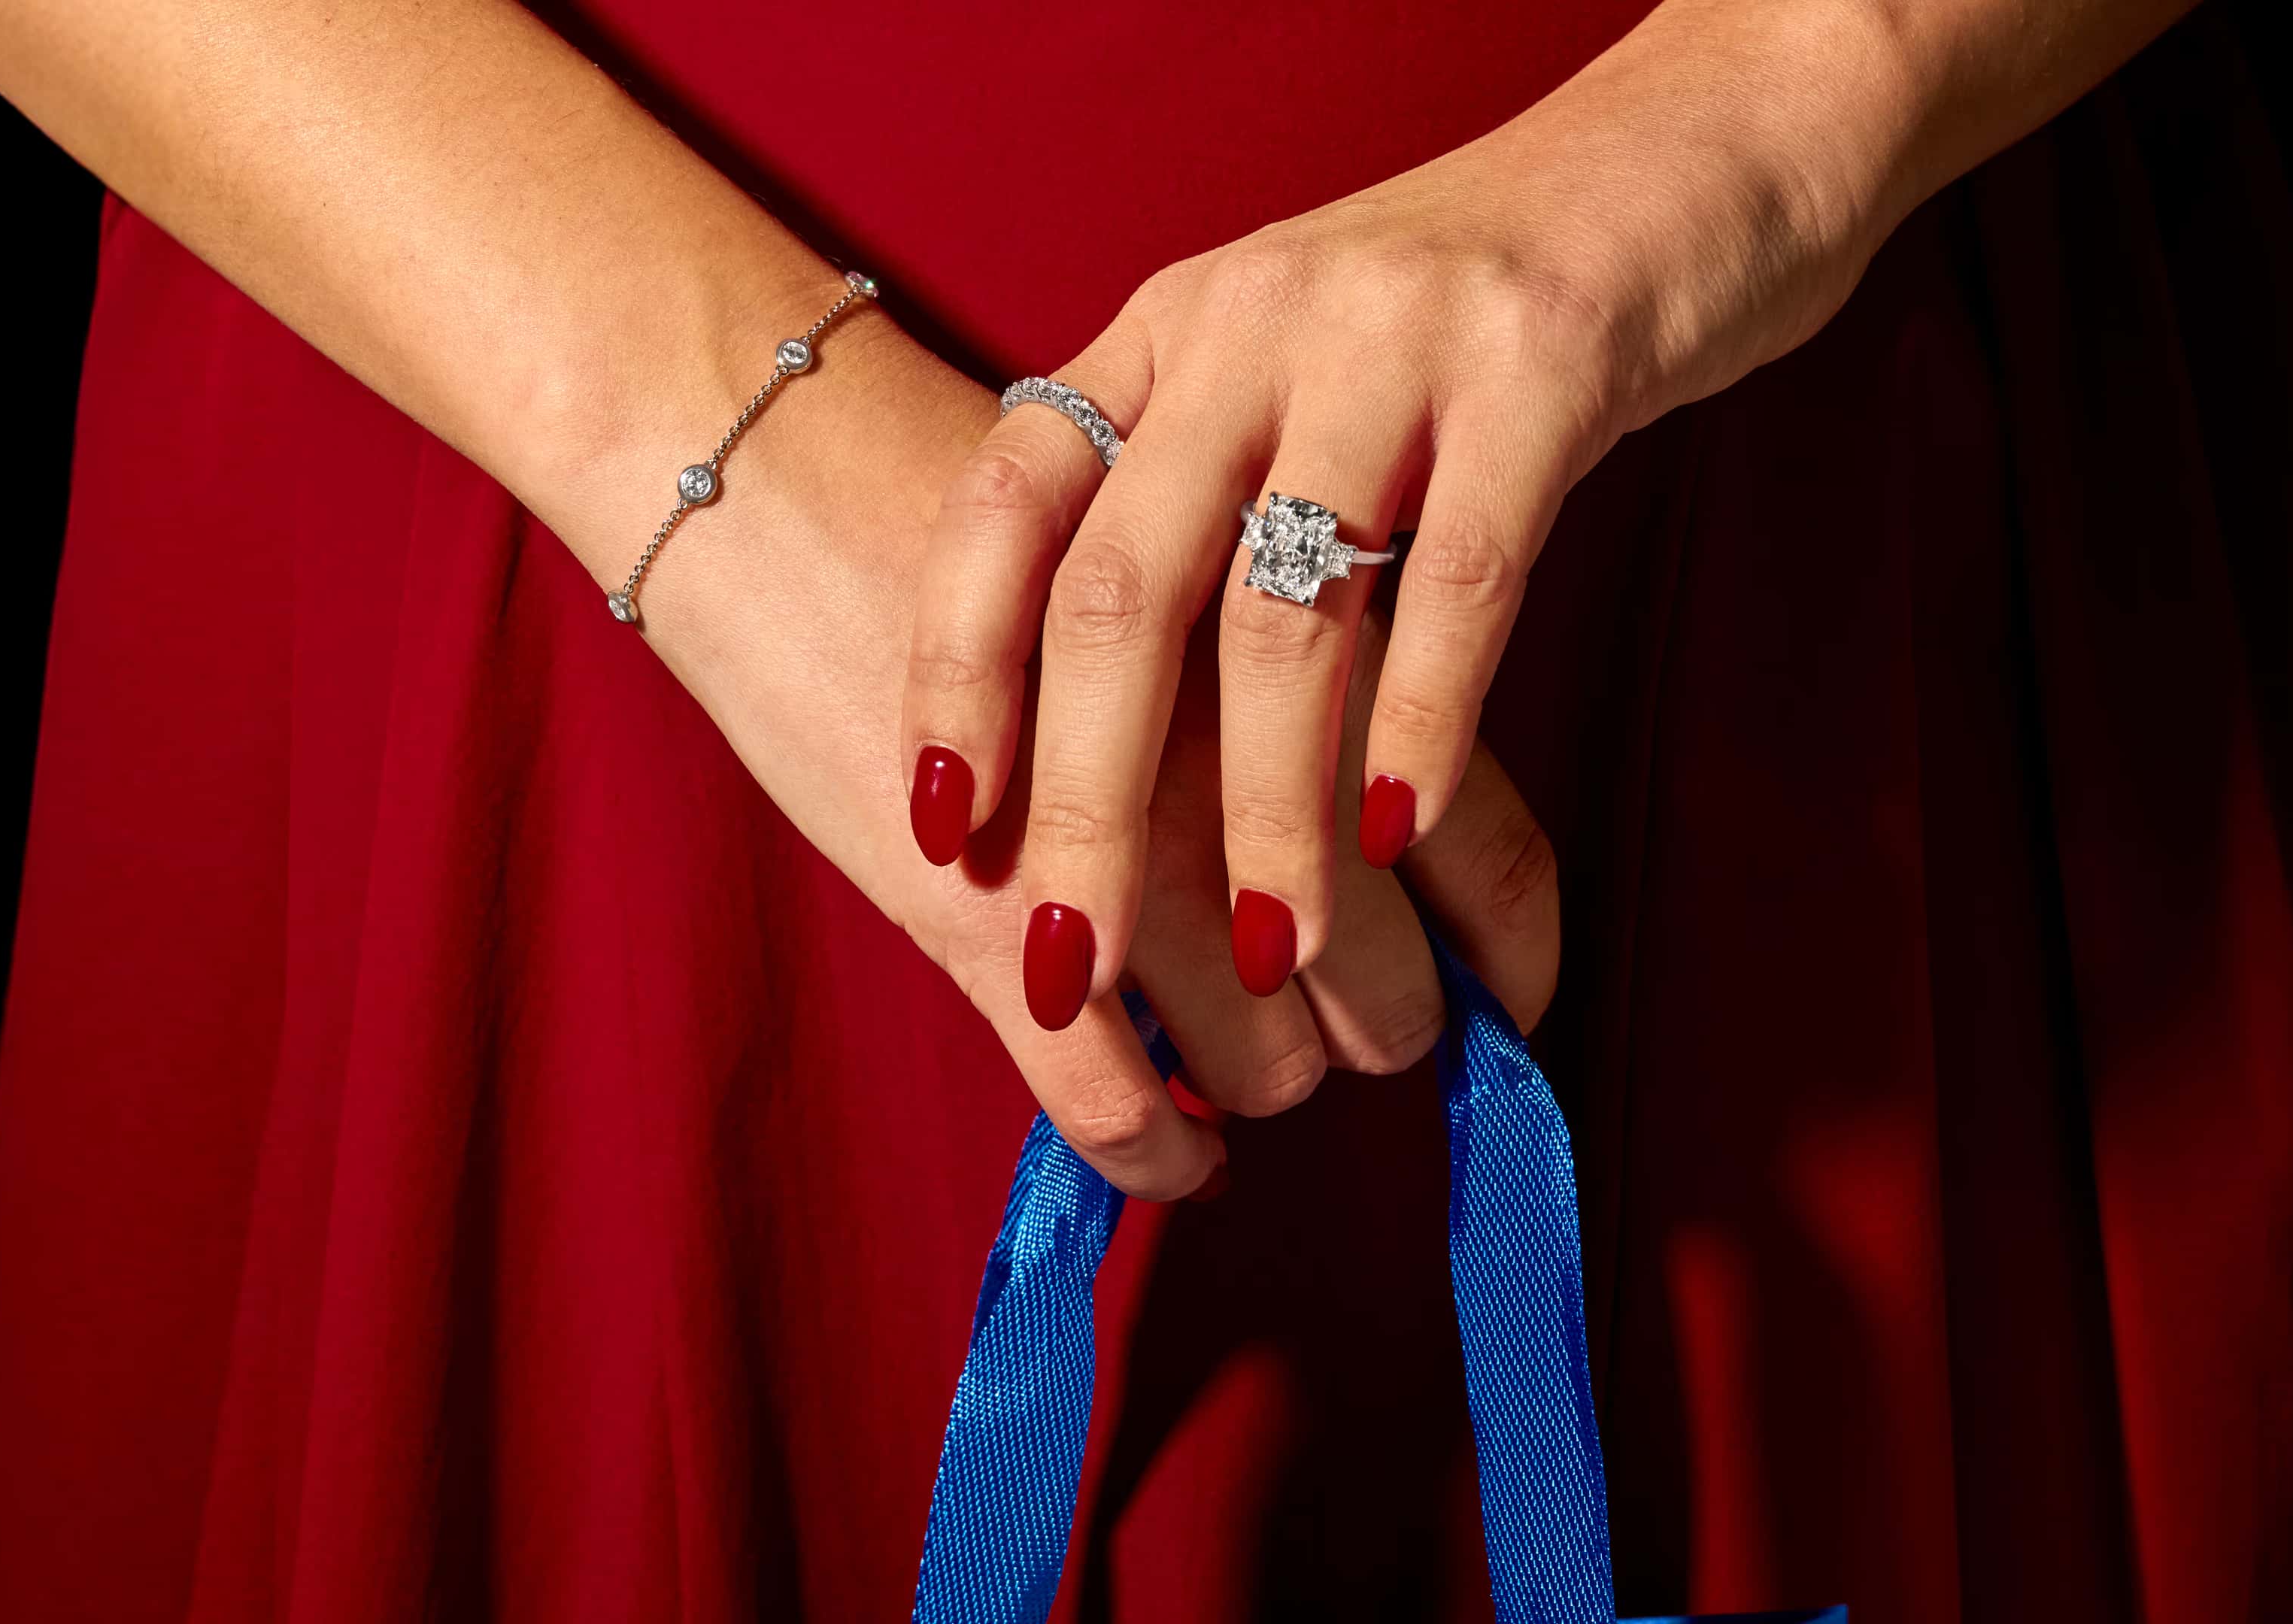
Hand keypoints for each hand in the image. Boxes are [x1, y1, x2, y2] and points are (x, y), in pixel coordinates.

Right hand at [611, 322, 1558, 1198]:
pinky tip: (1179, 1151)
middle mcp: (1232, 768)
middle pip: (1384, 975)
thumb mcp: (1190, 557)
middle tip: (1361, 1018)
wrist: (782, 473)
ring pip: (1261, 1058)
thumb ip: (1309, 662)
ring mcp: (1112, 857)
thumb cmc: (994, 504)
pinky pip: (1108, 1100)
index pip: (1485, 849)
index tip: (1506, 1001)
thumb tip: (1405, 811)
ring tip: (1246, 1058)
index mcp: (1309, 655)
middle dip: (1390, 1027)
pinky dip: (1154, 1149)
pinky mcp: (983, 924)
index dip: (1510, 957)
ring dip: (1269, 1080)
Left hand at [899, 37, 1886, 1026]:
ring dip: (1267, 809)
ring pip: (1286, 611)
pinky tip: (1402, 838)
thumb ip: (1209, 510)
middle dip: (1087, 803)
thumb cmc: (1478, 311)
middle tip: (1077, 964)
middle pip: (1122, 593)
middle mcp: (1252, 323)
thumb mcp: (1293, 374)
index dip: (956, 674)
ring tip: (1275, 950)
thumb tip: (1122, 747)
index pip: (1006, 510)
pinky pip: (1465, 579)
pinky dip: (1423, 725)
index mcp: (1168, 330)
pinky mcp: (1546, 362)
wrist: (1698, 142)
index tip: (943, 828)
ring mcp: (1394, 335)